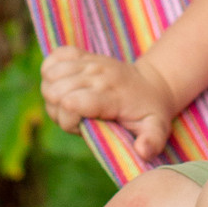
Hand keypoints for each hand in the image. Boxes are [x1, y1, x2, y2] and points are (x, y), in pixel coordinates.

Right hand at [41, 46, 177, 164]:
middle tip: (77, 118)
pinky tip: (64, 84)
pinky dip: (51, 71)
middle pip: (56, 91)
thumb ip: (152, 141)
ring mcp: (89, 62)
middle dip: (59, 112)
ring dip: (53, 94)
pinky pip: (54, 56)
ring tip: (71, 104)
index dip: (68, 122)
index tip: (83, 127)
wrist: (152, 84)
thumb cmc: (150, 112)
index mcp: (111, 94)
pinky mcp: (82, 55)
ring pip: (50, 75)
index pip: (71, 103)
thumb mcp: (156, 129)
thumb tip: (142, 151)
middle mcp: (98, 74)